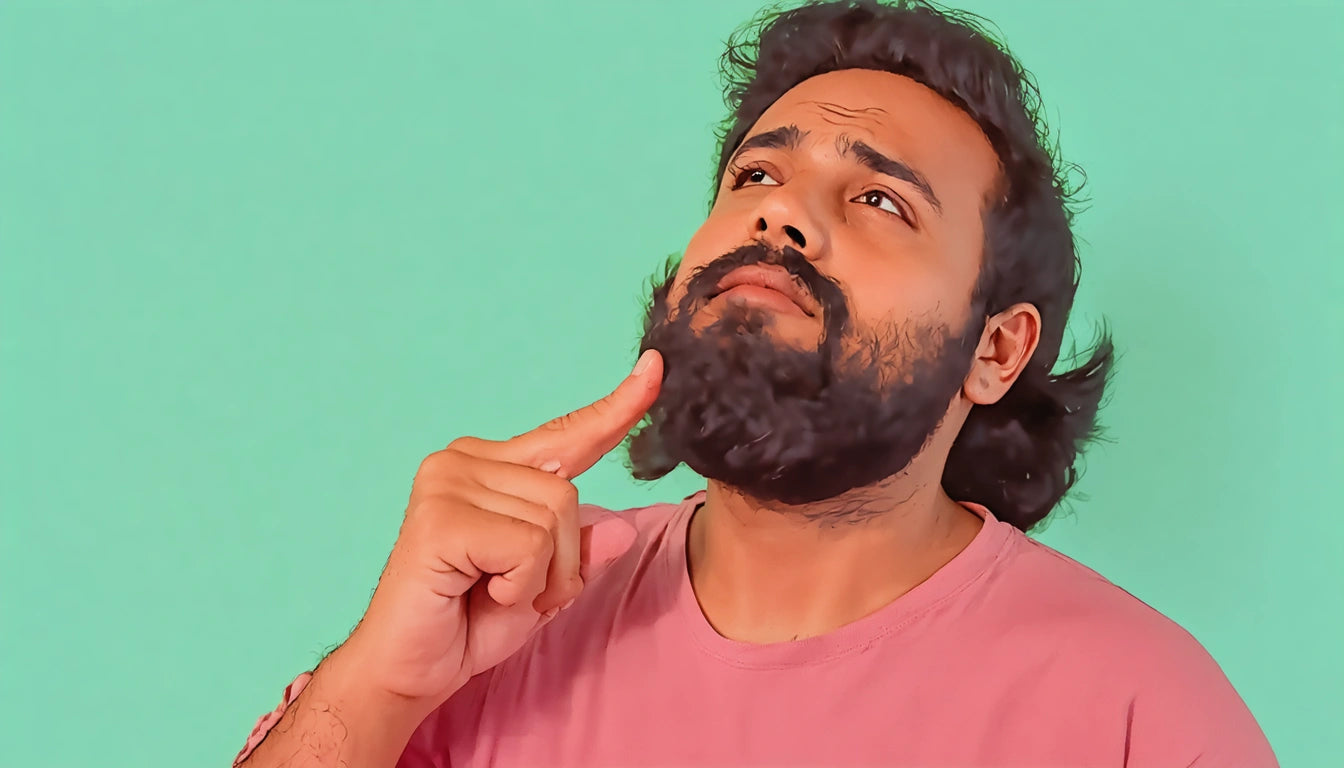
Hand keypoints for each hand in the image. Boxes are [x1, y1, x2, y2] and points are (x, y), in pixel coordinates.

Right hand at [338, 350, 662, 707]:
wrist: (410, 671)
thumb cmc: (470, 622)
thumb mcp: (546, 584)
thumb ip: (580, 550)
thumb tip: (620, 527)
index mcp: (491, 465)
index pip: (567, 434)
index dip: (616, 408)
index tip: (655, 368)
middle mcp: (464, 460)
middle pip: (568, 493)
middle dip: (560, 560)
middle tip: (512, 590)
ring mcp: (447, 482)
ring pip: (553, 520)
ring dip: (539, 577)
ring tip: (493, 592)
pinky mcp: (441, 517)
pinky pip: (528, 546)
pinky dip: (519, 585)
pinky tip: (479, 592)